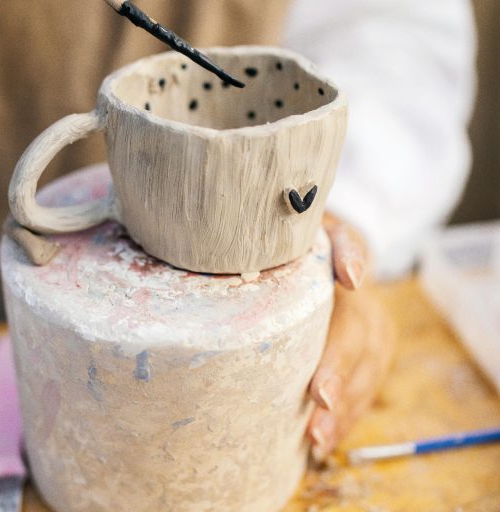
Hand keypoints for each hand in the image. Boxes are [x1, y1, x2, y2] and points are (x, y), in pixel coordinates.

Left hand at [307, 216, 394, 460]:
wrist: (337, 244)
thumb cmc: (313, 239)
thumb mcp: (323, 229)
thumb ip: (341, 247)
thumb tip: (354, 277)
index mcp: (359, 291)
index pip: (352, 327)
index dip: (337, 362)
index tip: (320, 393)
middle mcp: (374, 317)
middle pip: (361, 362)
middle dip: (338, 398)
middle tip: (315, 428)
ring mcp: (377, 339)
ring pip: (365, 382)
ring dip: (343, 416)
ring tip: (317, 442)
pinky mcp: (373, 356)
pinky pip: (363, 390)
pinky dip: (346, 418)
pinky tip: (326, 441)